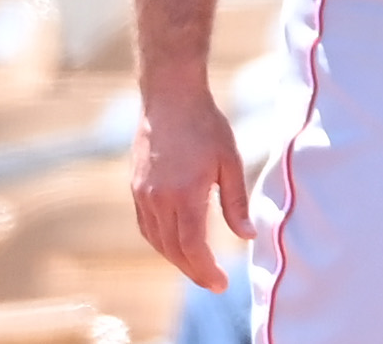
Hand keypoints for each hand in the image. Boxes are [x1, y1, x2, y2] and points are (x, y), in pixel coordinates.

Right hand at [131, 85, 252, 290]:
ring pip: (157, 241)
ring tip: (198, 267)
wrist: (170, 98)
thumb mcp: (230, 160)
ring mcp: (143, 194)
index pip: (192, 246)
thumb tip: (247, 236)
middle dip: (193, 270)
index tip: (220, 283)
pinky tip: (175, 244)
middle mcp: (158, 198)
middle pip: (173, 249)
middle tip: (213, 282)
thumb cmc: (205, 125)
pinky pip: (146, 227)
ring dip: (176, 259)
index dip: (205, 269)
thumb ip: (235, 201)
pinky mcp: (136, 188)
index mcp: (184, 193)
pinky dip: (162, 242)